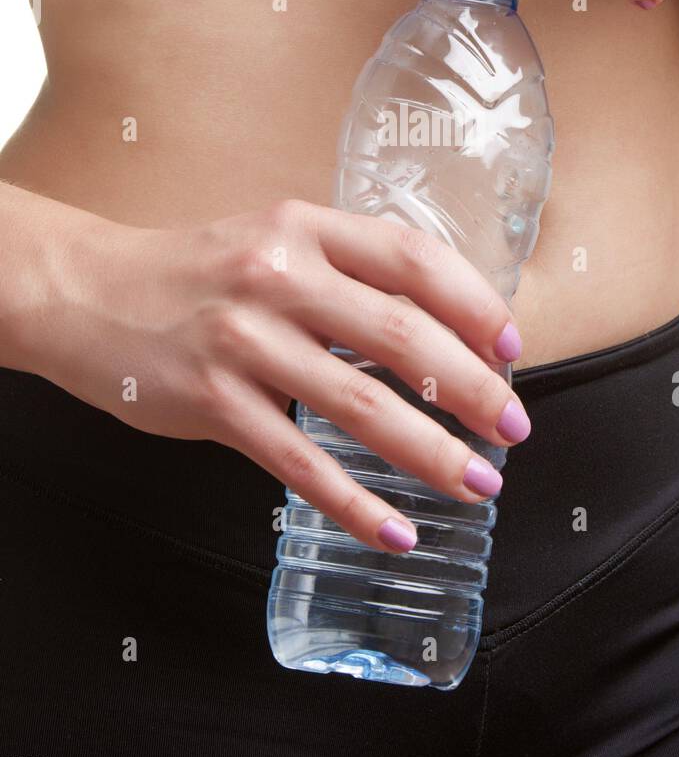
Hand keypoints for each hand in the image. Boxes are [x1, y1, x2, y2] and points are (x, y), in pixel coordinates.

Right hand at [19, 200, 528, 552]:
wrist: (87, 292)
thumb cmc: (196, 271)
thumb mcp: (275, 240)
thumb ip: (348, 271)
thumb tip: (445, 331)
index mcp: (306, 227)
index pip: (415, 259)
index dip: (477, 305)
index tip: (513, 349)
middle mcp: (279, 276)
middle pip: (404, 335)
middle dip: (475, 390)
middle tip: (514, 430)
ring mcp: (243, 339)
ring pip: (360, 406)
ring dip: (432, 454)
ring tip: (480, 484)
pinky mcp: (210, 401)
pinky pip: (298, 464)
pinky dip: (354, 503)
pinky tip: (394, 529)